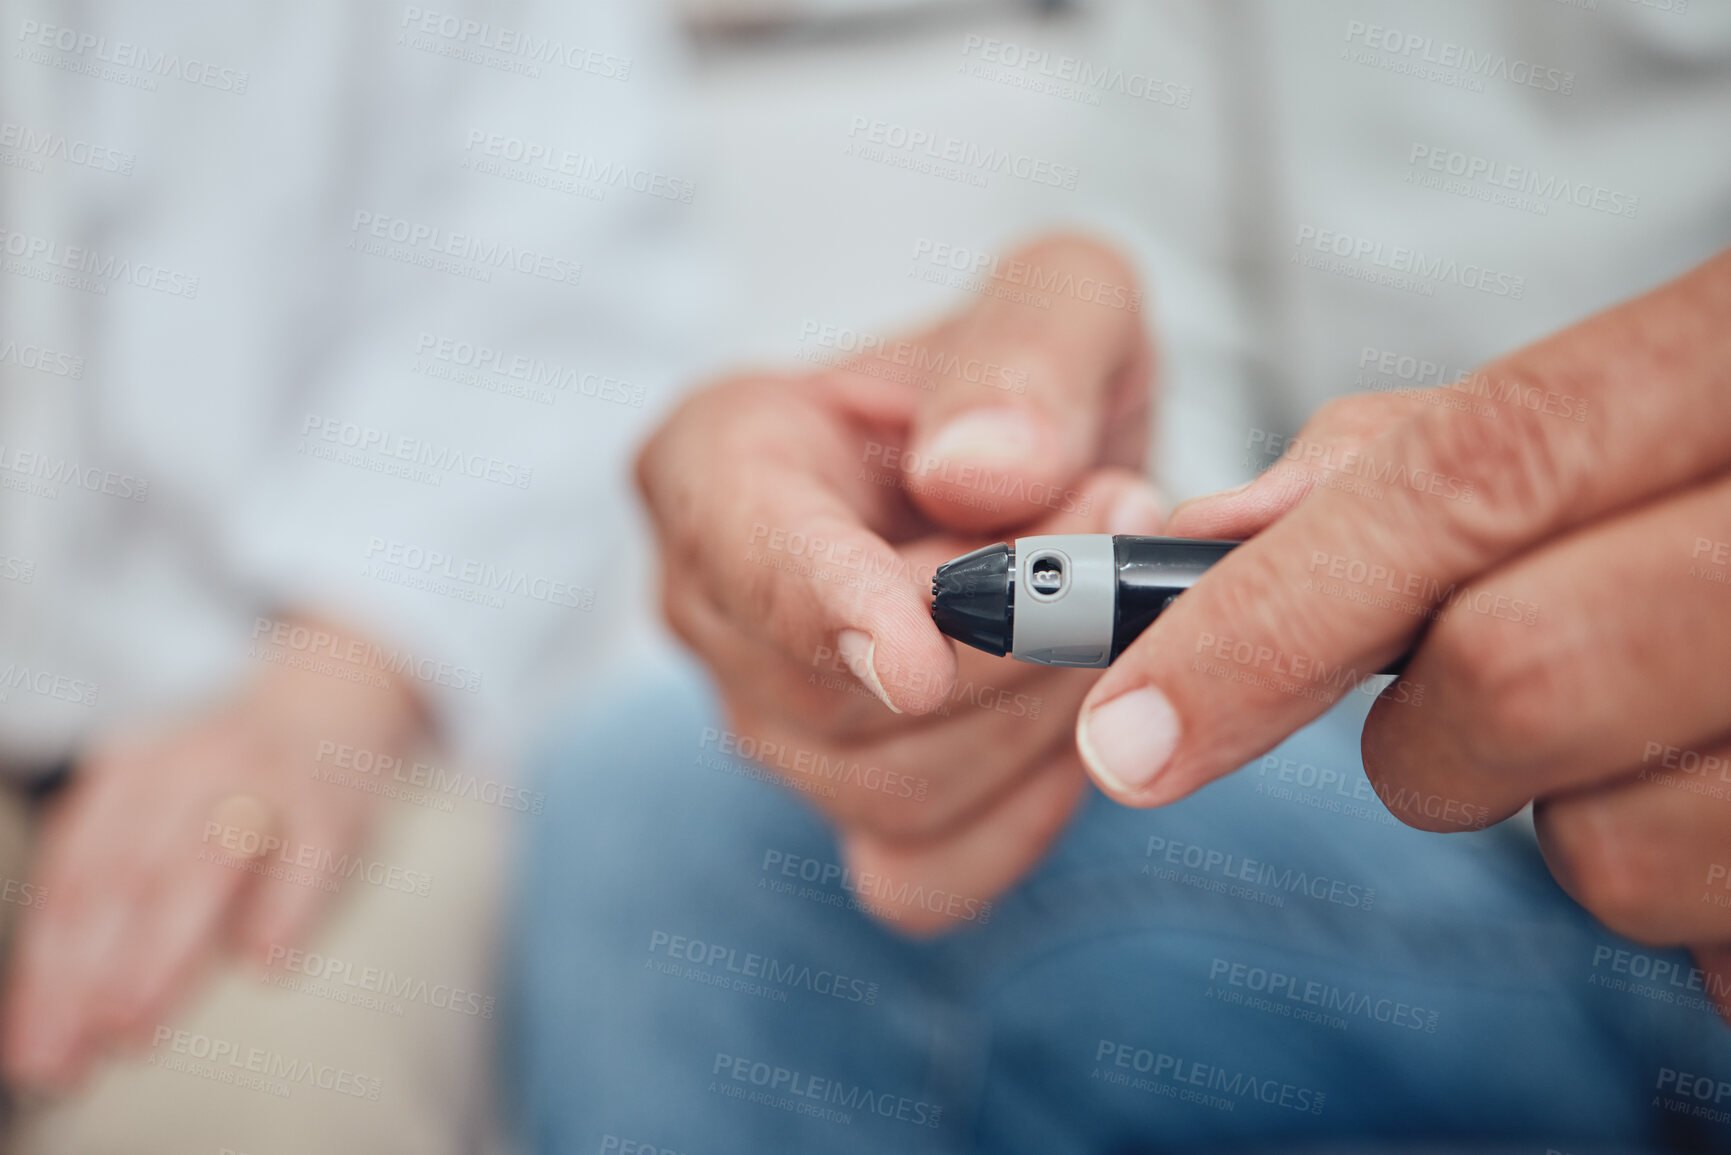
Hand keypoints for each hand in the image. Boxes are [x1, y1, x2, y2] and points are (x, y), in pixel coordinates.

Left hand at [2, 614, 424, 1088]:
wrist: (335, 701)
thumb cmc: (233, 790)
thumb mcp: (157, 819)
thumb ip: (110, 911)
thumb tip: (53, 1028)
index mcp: (128, 777)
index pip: (73, 880)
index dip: (46, 969)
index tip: (31, 1049)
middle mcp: (188, 770)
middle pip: (127, 875)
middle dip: (89, 971)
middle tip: (68, 1053)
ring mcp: (264, 782)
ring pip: (204, 863)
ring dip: (163, 948)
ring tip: (135, 1023)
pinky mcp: (334, 805)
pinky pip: (308, 856)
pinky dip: (286, 908)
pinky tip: (265, 964)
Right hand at [637, 235, 1162, 931]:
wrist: (1040, 476)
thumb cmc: (1024, 385)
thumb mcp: (1059, 301)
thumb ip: (1028, 355)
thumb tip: (980, 477)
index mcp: (716, 462)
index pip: (742, 551)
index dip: (827, 608)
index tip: (915, 658)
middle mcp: (715, 611)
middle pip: (838, 694)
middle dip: (1014, 634)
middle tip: (1127, 523)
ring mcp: (771, 730)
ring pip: (895, 789)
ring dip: (1041, 709)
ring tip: (1112, 601)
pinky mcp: (850, 816)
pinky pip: (927, 875)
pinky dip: (1023, 814)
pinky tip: (1076, 719)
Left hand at [1074, 249, 1730, 1014]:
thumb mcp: (1630, 406)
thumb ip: (1427, 450)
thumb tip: (1212, 530)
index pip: (1469, 480)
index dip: (1269, 615)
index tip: (1127, 735)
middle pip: (1511, 679)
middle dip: (1428, 735)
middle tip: (1465, 714)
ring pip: (1607, 852)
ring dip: (1569, 819)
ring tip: (1654, 738)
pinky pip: (1712, 946)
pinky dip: (1686, 900)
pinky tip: (1723, 799)